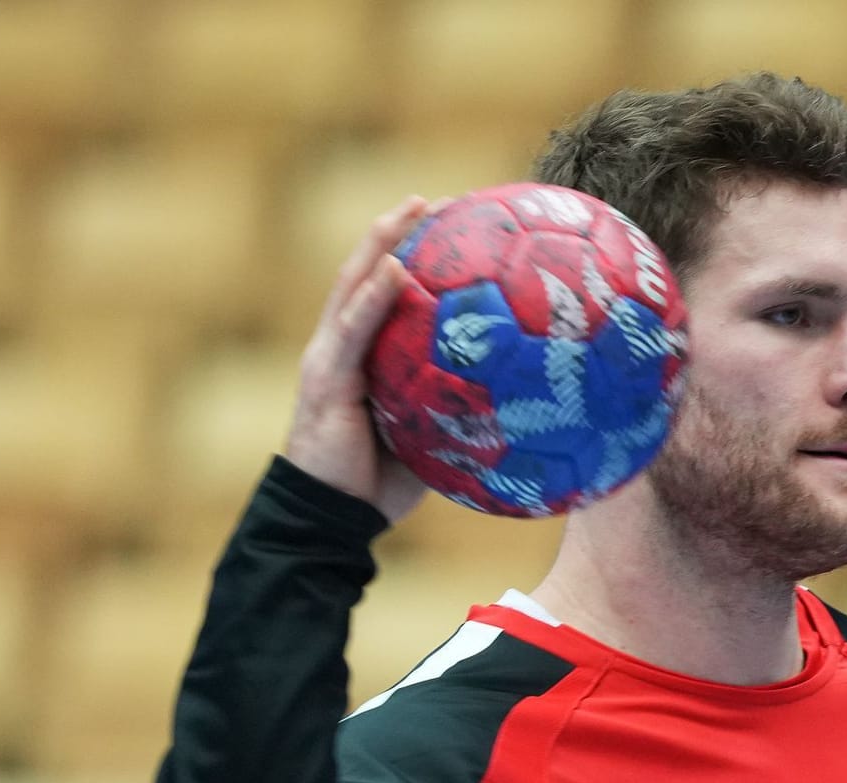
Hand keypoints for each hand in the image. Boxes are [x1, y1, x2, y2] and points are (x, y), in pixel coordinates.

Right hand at [284, 197, 433, 521]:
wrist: (331, 520)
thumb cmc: (381, 485)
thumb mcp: (430, 438)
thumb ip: (459, 410)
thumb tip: (522, 401)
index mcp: (365, 357)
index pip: (389, 292)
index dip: (416, 254)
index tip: (456, 225)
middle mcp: (342, 346)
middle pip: (370, 272)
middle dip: (401, 230)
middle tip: (442, 200)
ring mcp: (328, 356)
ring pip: (354, 284)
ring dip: (385, 241)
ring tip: (415, 208)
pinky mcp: (324, 377)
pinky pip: (352, 329)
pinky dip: (374, 296)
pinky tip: (398, 267)